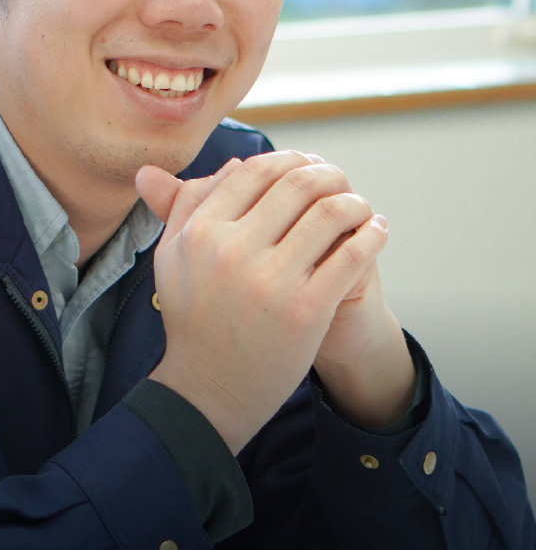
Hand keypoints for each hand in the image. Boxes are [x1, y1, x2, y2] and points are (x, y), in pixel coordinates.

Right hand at [137, 151, 389, 452]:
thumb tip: (232, 164)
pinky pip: (351, 255)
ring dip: (354, 201)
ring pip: (330, 213)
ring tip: (360, 206)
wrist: (208, 390)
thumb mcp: (172, 256)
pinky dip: (372, 235)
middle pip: (295, 184)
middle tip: (339, 179)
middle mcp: (233, 250)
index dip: (285, 159)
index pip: (253, 171)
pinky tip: (376, 231)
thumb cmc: (192, 319)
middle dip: (326, 173)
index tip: (304, 163)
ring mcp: (271, 280)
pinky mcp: (306, 310)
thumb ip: (188, 204)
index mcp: (201, 232)